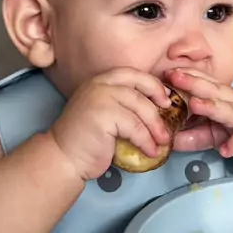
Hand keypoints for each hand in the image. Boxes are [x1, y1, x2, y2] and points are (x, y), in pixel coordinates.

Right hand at [50, 69, 171, 180]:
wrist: (64, 158)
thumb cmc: (87, 139)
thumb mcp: (105, 113)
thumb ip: (123, 104)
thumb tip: (156, 107)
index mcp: (100, 81)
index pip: (133, 74)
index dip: (152, 85)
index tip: (165, 99)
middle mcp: (100, 84)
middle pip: (140, 87)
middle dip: (158, 102)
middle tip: (168, 116)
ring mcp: (101, 98)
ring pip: (141, 107)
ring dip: (156, 127)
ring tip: (162, 141)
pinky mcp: (104, 115)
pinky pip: (135, 127)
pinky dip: (147, 140)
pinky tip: (150, 151)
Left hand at [166, 68, 232, 172]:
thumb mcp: (216, 133)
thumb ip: (193, 135)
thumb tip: (167, 139)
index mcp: (224, 98)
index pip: (205, 82)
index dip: (187, 75)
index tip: (165, 71)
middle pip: (214, 91)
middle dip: (194, 83)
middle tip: (174, 77)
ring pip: (230, 111)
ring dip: (213, 107)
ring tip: (196, 105)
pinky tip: (226, 150)